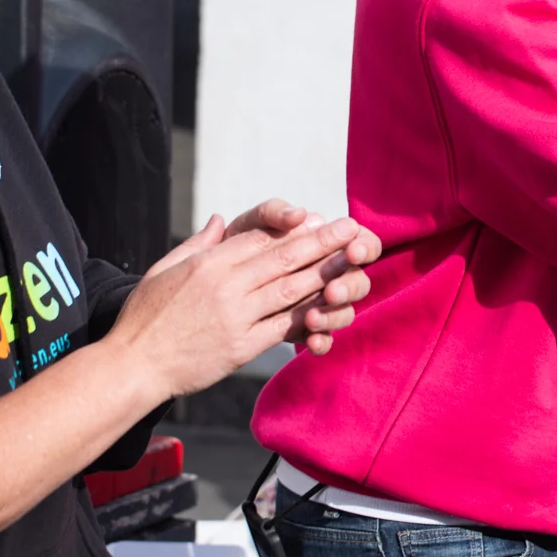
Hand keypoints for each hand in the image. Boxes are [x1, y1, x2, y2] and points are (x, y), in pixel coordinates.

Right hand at [114, 214, 375, 399]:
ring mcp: (235, 317)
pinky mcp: (241, 347)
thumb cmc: (143, 318)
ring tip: (351, 259)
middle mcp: (225, 286)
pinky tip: (332, 304)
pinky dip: (309, 314)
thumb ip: (196, 244)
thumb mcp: (162, 270)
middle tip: (351, 227)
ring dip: (325, 272)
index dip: (292, 228)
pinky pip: (283, 326)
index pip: (259, 239)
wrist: (130, 368)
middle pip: (283, 258)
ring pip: (289, 289)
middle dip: (321, 241)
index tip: (318, 218)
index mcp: (207, 264)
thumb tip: (218, 219)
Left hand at [223, 200, 381, 352]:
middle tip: (336, 287)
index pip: (354, 239)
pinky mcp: (302, 330)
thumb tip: (299, 214)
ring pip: (342, 308)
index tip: (353, 245)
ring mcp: (316, 302)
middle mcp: (325, 272)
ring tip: (316, 314)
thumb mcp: (244, 227)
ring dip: (334, 311)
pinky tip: (313, 343)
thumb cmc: (223, 251)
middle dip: (349, 280)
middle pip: (353, 275)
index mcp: (318, 242)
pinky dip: (321, 339)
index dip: (359, 242)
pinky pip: (322, 337)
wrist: (196, 302)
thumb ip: (271, 214)